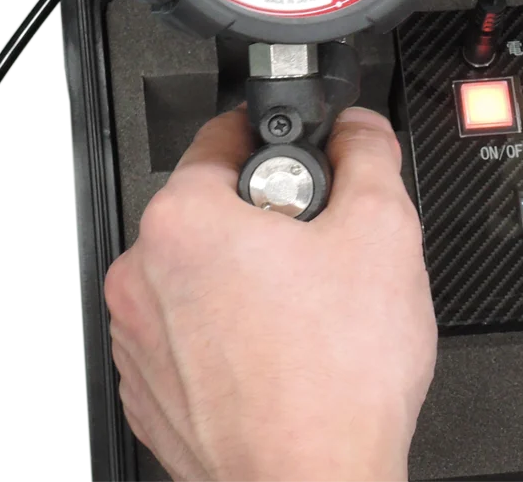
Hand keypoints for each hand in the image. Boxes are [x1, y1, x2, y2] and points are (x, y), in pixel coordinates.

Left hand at [103, 106, 436, 481]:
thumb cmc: (337, 380)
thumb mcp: (383, 231)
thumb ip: (368, 156)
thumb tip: (359, 129)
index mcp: (183, 222)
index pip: (224, 137)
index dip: (282, 144)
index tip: (309, 164)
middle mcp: (142, 276)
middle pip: (214, 211)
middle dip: (271, 220)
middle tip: (324, 252)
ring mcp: (139, 342)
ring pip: (202, 277)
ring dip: (249, 280)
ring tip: (308, 315)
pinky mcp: (152, 393)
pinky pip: (192, 337)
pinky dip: (231, 337)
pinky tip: (284, 356)